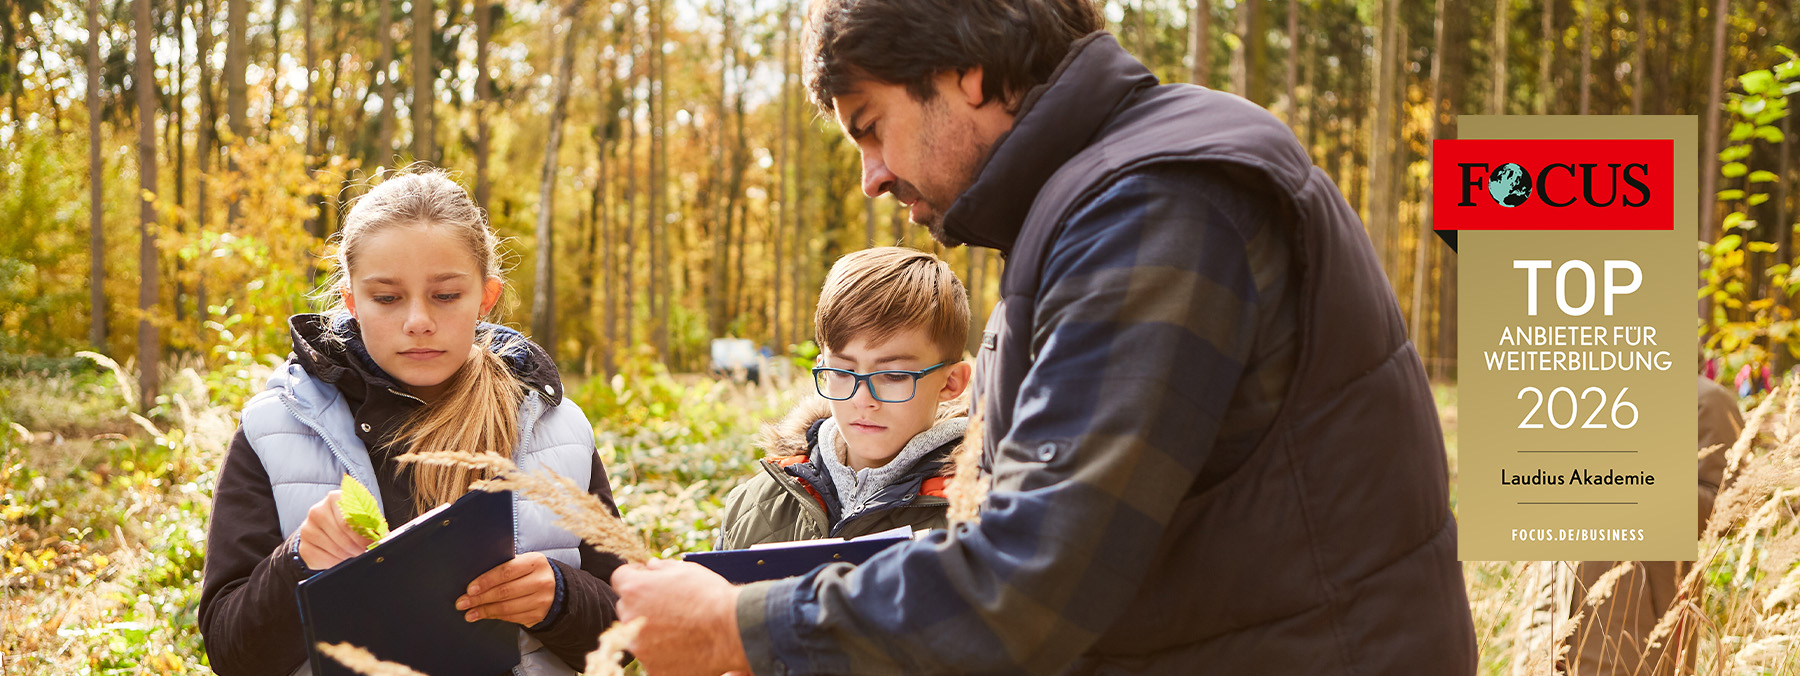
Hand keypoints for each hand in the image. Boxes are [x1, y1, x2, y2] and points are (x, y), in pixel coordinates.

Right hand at [297, 491, 372, 569]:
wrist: (325, 530)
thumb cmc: (349, 522)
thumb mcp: (363, 518)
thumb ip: (374, 525)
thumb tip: (385, 538)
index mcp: (336, 498)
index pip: (350, 519)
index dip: (364, 535)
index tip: (373, 545)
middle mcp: (318, 510)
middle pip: (342, 535)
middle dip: (358, 548)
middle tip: (366, 554)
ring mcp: (307, 528)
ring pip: (334, 548)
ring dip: (348, 556)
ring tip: (355, 556)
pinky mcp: (303, 545)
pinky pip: (323, 559)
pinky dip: (336, 563)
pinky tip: (342, 560)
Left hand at [457, 552, 556, 626]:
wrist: (555, 587)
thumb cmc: (529, 572)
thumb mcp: (522, 562)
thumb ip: (503, 567)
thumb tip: (474, 582)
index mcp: (535, 562)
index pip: (506, 571)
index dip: (486, 581)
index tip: (469, 589)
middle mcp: (541, 581)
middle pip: (505, 592)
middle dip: (480, 598)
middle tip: (462, 603)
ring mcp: (542, 600)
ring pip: (507, 607)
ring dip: (484, 611)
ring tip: (469, 613)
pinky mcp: (539, 614)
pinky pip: (512, 617)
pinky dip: (495, 616)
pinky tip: (484, 615)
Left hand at [612, 559, 749, 675]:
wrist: (732, 630)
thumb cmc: (710, 596)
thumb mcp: (686, 570)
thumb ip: (660, 567)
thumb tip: (650, 566)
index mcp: (634, 589)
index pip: (620, 578)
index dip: (635, 576)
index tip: (648, 580)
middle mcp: (630, 618)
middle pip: (627, 607)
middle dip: (642, 605)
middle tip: (670, 607)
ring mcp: (639, 646)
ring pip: (638, 635)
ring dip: (651, 630)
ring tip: (680, 628)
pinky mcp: (652, 668)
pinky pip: (652, 657)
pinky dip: (663, 653)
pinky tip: (683, 646)